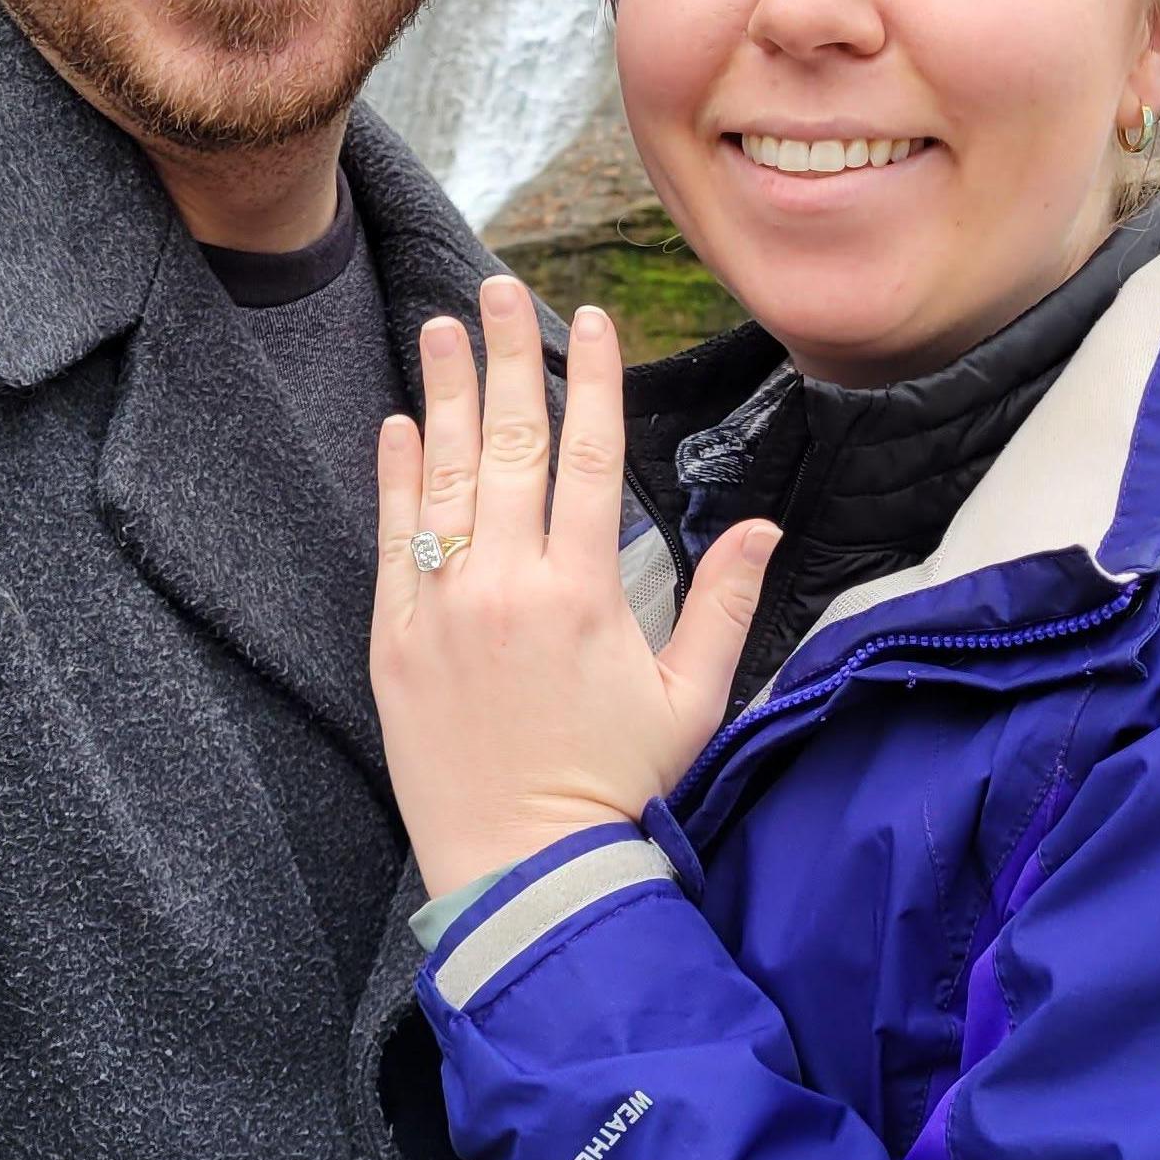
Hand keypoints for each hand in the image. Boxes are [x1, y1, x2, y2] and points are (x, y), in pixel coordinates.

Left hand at [371, 275, 776, 898]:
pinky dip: (396, 479)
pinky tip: (398, 424)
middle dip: (506, 358)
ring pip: (444, 478)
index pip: (591, 456)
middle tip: (499, 288)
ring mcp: (444, 609)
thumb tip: (765, 528)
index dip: (592, 380)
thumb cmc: (616, 790)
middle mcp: (510, 584)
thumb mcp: (690, 700)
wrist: (524, 871)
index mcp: (586, 592)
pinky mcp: (395, 641)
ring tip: (439, 327)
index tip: (588, 319)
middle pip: (510, 444)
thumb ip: (723, 606)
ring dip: (440, 395)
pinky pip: (394, 541)